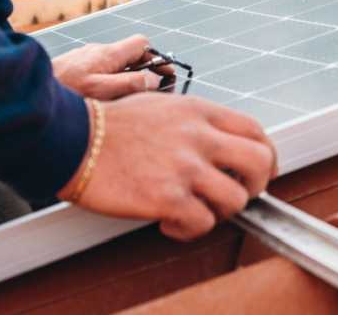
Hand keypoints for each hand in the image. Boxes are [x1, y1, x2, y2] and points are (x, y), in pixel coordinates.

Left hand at [52, 35, 168, 99]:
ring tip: (127, 103)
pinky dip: (107, 85)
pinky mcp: (72, 70)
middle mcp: (97, 52)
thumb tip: (154, 80)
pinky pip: (98, 74)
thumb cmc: (61, 91)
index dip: (156, 59)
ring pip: (113, 66)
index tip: (166, 77)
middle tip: (150, 95)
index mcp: (107, 54)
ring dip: (125, 81)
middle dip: (143, 73)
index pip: (142, 44)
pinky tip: (102, 104)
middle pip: (129, 56)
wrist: (23, 90)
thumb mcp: (101, 90)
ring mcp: (83, 60)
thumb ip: (130, 83)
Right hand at [64, 92, 278, 239]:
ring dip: (220, 211)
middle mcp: (198, 136)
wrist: (72, 139)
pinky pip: (202, 224)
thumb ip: (195, 122)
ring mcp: (185, 167)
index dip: (265, 154)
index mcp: (198, 111)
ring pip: (236, 199)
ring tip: (193, 209)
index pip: (255, 129)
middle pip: (260, 162)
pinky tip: (167, 222)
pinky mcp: (167, 198)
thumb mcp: (162, 106)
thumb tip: (219, 145)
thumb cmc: (110, 125)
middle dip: (256, 185)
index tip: (259, 171)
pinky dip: (188, 230)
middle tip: (236, 195)